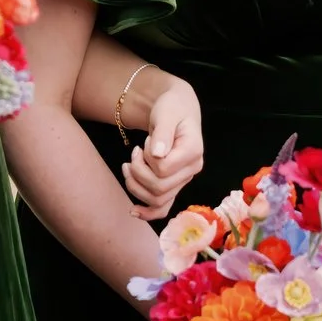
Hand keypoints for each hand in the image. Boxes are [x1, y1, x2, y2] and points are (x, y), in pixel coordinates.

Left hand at [122, 77, 204, 219]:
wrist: (176, 108)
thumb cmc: (172, 107)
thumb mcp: (166, 113)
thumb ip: (163, 133)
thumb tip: (157, 154)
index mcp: (194, 151)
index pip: (164, 169)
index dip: (147, 159)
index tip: (146, 143)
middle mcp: (192, 169)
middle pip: (159, 188)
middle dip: (137, 172)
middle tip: (133, 154)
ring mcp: (184, 179)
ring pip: (157, 200)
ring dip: (135, 186)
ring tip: (128, 166)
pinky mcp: (174, 184)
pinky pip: (163, 207)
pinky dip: (147, 212)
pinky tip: (133, 211)